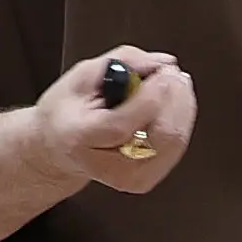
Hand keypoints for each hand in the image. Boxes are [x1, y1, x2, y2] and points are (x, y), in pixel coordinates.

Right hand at [36, 45, 197, 198]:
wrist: (59, 150)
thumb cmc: (67, 112)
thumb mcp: (80, 76)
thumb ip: (123, 62)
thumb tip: (163, 62)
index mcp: (80, 138)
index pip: (122, 124)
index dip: (150, 95)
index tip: (163, 71)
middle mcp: (108, 166)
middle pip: (160, 135)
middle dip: (174, 96)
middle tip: (171, 70)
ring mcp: (131, 178)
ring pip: (175, 140)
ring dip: (182, 105)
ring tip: (174, 80)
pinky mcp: (147, 179)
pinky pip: (177, 145)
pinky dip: (181, 118)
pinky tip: (174, 100)